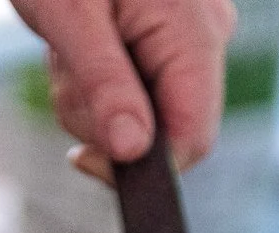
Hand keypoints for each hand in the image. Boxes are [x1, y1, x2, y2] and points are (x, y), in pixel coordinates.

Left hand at [11, 0, 234, 177]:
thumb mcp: (71, 19)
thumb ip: (105, 87)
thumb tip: (132, 151)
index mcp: (194, 30)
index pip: (192, 139)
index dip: (142, 167)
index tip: (84, 158)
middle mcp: (209, 32)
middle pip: (167, 130)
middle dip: (108, 122)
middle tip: (68, 73)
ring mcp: (196, 31)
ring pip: (149, 112)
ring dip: (97, 98)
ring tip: (72, 47)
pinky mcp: (175, 31)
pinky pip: (144, 83)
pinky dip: (106, 77)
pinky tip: (87, 40)